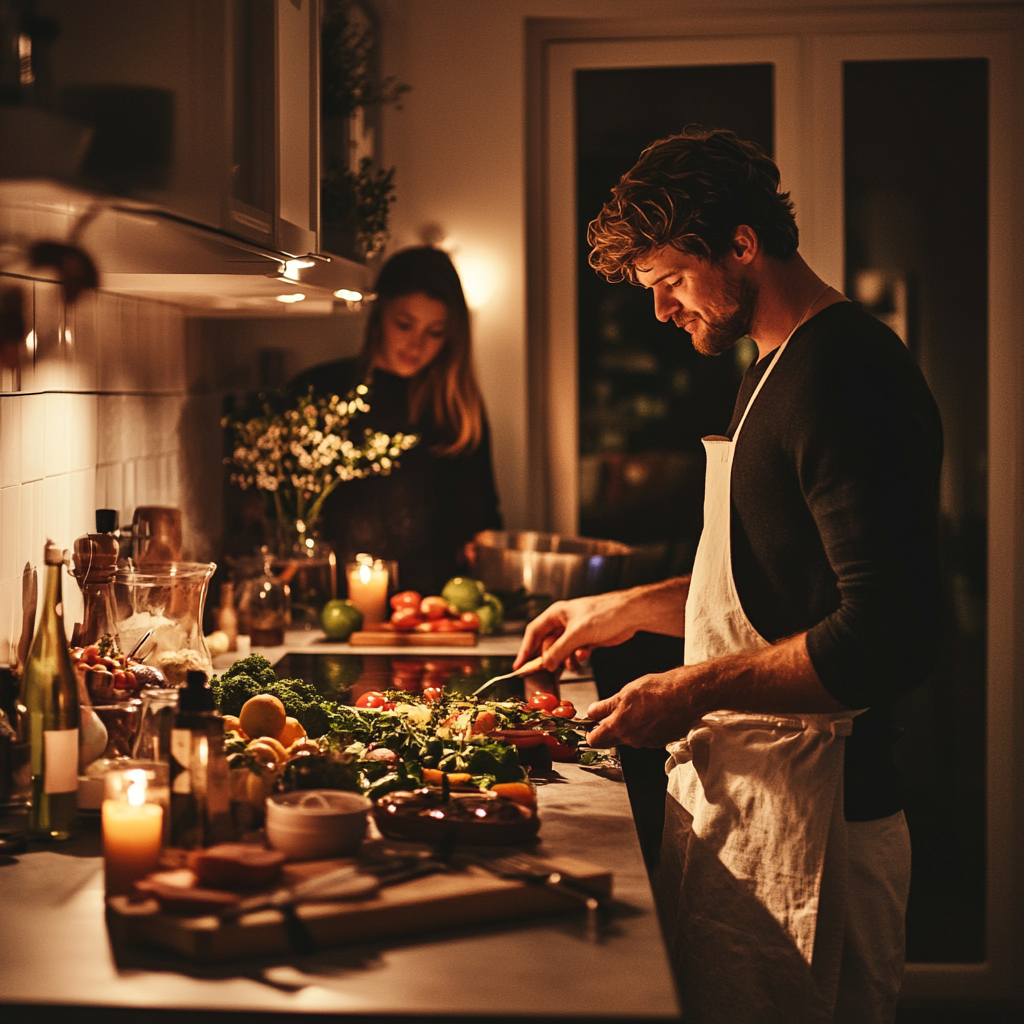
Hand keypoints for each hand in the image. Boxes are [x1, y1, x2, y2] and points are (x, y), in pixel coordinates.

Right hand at [513, 590, 642, 670]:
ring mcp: (576, 631)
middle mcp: (564, 622)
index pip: (534, 632)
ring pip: (562, 651)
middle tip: (548, 672)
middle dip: (550, 658)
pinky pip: (575, 653)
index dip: (525, 648)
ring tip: (573, 664)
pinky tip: (584, 656)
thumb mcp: (576, 634)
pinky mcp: (587, 640)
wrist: (630, 615)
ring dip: (566, 660)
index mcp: (557, 614)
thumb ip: (559, 650)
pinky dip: (578, 657)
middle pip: (548, 644)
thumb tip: (545, 664)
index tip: (520, 664)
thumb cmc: (604, 614)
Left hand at [585, 667, 703, 747]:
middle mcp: (632, 739)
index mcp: (619, 727)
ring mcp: (647, 742)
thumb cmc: (658, 690)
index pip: (595, 740)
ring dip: (629, 727)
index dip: (590, 733)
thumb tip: (592, 712)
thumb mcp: (625, 693)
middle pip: (612, 741)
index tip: (590, 726)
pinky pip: (645, 737)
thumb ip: (606, 706)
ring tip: (639, 708)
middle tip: (612, 714)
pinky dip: (644, 728)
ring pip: (630, 738)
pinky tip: (652, 713)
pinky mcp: (660, 742)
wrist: (687, 696)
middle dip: (608, 730)